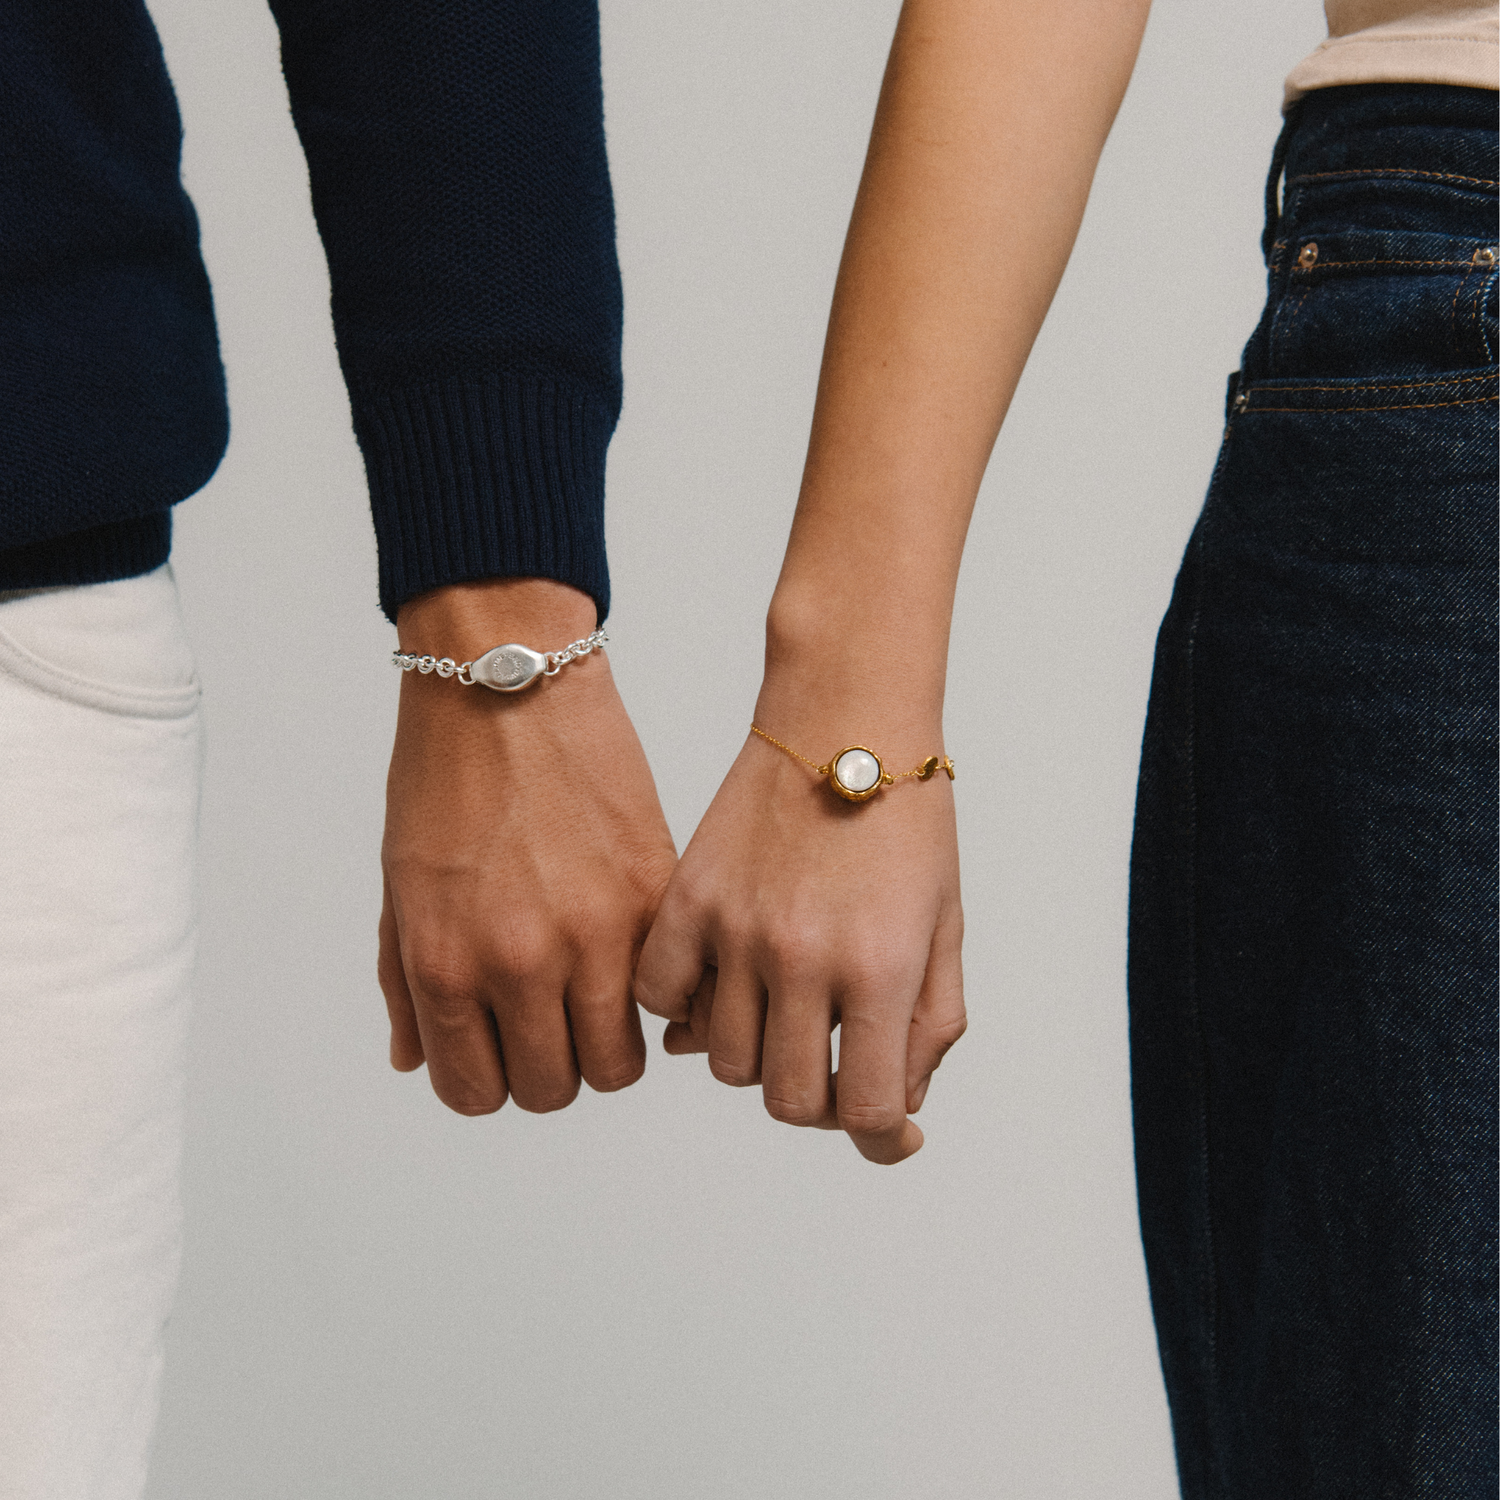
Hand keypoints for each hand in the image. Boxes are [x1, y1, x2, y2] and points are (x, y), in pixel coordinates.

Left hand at [379, 580, 676, 1115]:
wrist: (509, 682)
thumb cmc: (444, 778)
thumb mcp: (399, 887)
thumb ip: (406, 985)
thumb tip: (417, 1062)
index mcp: (446, 964)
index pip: (478, 1092)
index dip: (488, 1079)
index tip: (500, 1048)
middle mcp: (522, 963)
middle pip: (556, 1089)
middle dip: (548, 1066)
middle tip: (549, 1020)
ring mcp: (597, 931)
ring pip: (620, 1062)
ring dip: (606, 1041)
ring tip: (596, 994)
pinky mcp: (654, 894)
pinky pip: (667, 992)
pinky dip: (651, 992)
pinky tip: (628, 952)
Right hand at [635, 697, 964, 1164]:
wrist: (846, 721)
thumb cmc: (907, 825)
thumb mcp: (945, 929)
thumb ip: (928, 1027)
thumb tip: (895, 1111)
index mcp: (881, 967)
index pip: (865, 1108)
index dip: (881, 1136)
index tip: (887, 1130)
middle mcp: (805, 958)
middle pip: (788, 1100)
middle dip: (819, 1098)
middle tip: (832, 1062)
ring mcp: (737, 929)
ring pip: (725, 1061)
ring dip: (757, 1055)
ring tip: (781, 1011)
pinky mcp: (689, 898)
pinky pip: (660, 997)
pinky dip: (685, 1009)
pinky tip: (720, 985)